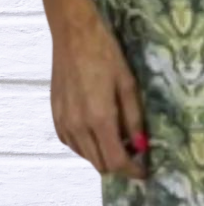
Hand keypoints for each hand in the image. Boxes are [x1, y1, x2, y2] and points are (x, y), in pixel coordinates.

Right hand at [50, 0, 147, 179]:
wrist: (74, 34)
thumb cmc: (106, 53)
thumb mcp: (128, 84)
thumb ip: (134, 118)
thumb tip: (141, 145)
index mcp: (99, 119)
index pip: (116, 161)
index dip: (133, 171)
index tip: (145, 171)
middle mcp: (78, 126)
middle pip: (100, 164)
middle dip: (120, 164)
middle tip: (136, 152)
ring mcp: (64, 122)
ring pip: (86, 155)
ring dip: (103, 154)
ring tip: (120, 137)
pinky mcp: (55, 115)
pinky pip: (72, 143)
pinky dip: (87, 144)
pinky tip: (99, 129)